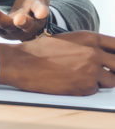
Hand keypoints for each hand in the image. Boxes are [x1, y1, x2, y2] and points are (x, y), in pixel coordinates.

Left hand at [0, 0, 72, 40]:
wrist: (27, 22)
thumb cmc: (36, 1)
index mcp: (38, 11)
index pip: (41, 11)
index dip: (41, 11)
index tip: (42, 13)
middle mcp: (26, 23)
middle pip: (23, 23)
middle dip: (21, 21)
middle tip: (18, 19)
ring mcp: (10, 28)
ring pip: (2, 24)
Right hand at [0, 31, 114, 94]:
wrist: (22, 63)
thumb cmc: (40, 51)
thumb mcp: (68, 40)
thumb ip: (89, 46)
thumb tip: (104, 55)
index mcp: (90, 38)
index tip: (113, 60)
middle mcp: (94, 53)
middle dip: (114, 70)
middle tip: (105, 72)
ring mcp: (91, 71)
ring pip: (112, 81)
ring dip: (101, 81)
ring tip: (83, 77)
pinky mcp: (85, 87)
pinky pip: (96, 90)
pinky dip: (87, 88)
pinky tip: (71, 82)